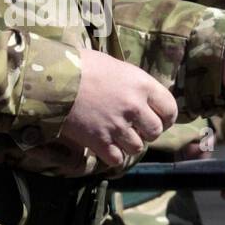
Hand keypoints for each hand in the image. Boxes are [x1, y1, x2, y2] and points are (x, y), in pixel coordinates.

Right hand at [59, 50, 176, 168]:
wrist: (54, 79)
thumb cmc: (82, 65)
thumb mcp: (114, 66)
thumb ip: (132, 83)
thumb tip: (140, 95)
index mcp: (141, 84)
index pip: (170, 108)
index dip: (167, 117)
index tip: (160, 119)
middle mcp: (134, 107)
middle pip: (155, 131)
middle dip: (148, 132)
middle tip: (136, 129)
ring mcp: (117, 126)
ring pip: (137, 148)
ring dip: (130, 145)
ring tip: (119, 137)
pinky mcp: (99, 141)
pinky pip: (117, 159)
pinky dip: (113, 156)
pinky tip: (106, 147)